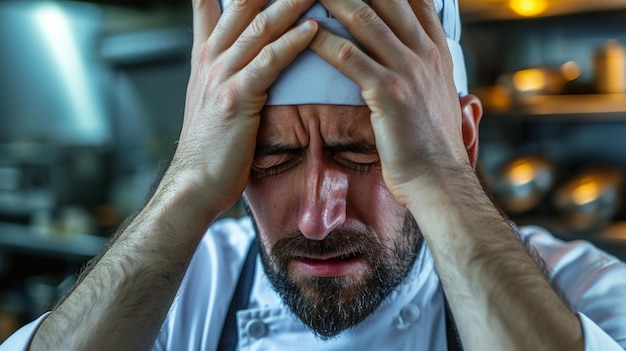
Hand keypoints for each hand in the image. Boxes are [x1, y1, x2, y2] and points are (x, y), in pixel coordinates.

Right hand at [166, 0, 317, 211]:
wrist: (194, 181)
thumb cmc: (211, 143)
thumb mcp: (207, 96)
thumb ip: (219, 65)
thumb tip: (234, 48)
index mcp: (206, 55)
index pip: (218, 4)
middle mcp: (211, 58)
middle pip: (243, 5)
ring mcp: (221, 76)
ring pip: (259, 27)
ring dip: (290, 3)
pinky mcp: (235, 98)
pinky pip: (267, 63)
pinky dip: (290, 44)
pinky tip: (312, 29)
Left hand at [309, 0, 468, 205]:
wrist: (440, 180)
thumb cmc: (431, 144)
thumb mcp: (438, 97)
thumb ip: (426, 69)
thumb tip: (417, 56)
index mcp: (436, 51)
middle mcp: (425, 52)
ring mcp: (409, 70)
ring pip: (365, 17)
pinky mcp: (389, 92)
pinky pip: (349, 55)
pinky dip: (322, 40)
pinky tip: (302, 31)